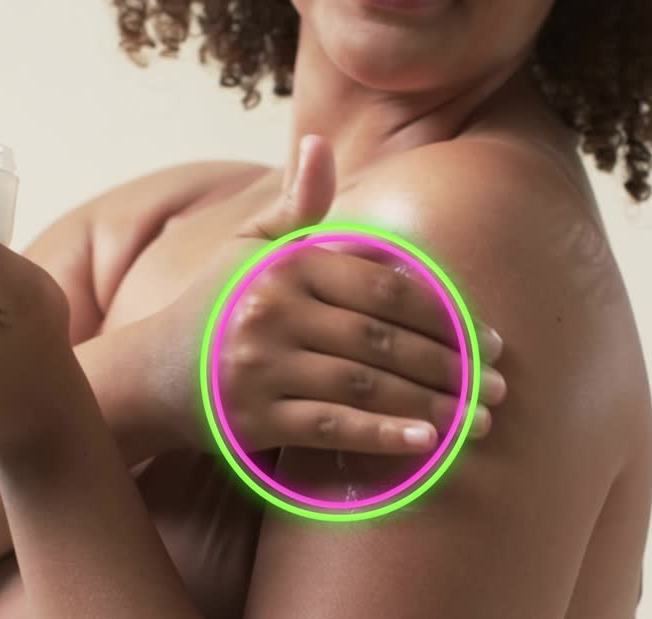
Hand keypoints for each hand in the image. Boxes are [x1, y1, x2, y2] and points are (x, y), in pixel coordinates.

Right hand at [156, 136, 506, 454]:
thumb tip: (319, 142)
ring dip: (434, 405)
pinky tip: (430, 443)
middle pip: (384, 339)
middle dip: (453, 365)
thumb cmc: (216, 306)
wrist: (152, 374)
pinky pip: (333, 426)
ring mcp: (262, 367)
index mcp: (286, 266)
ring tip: (482, 422)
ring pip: (367, 384)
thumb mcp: (249, 247)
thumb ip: (296, 206)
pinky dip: (384, 434)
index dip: (447, 314)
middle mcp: (273, 312)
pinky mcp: (255, 418)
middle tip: (500, 385)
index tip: (490, 339)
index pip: (387, 288)